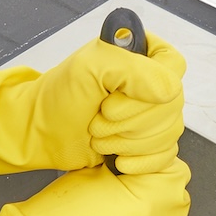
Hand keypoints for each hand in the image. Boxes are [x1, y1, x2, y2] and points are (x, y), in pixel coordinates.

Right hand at [0, 157, 192, 215]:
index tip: (132, 171)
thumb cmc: (62, 213)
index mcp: (162, 190)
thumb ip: (129, 165)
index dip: (147, 165)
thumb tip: (139, 165)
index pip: (171, 164)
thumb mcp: (98, 169)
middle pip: (175, 195)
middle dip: (154, 192)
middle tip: (122, 197)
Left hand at [21, 32, 186, 174]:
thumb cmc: (59, 97)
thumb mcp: (90, 67)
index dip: (148, 89)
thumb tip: (169, 89)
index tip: (112, 98)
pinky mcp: (149, 142)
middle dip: (130, 120)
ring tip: (99, 135)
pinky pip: (166, 155)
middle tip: (98, 117)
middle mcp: (152, 83)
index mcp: (143, 54)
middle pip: (172, 106)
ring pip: (170, 132)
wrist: (42, 134)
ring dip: (128, 141)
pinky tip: (117, 158)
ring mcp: (153, 114)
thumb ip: (133, 69)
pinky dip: (140, 161)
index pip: (173, 68)